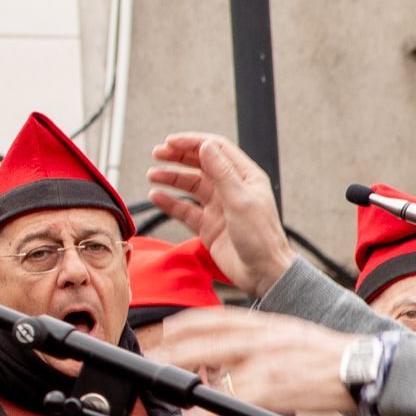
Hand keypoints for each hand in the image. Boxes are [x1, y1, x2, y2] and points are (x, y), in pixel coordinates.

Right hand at [146, 133, 296, 296]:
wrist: (263, 273)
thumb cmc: (261, 238)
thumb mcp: (240, 201)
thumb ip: (222, 173)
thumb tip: (206, 146)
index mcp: (246, 177)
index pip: (217, 150)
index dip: (193, 143)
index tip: (171, 142)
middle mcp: (231, 189)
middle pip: (201, 165)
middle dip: (179, 157)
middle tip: (157, 154)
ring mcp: (218, 207)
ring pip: (190, 186)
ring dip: (171, 178)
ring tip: (152, 174)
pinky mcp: (208, 225)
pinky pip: (184, 209)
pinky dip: (169, 202)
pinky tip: (156, 196)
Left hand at [157, 310, 360, 415]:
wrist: (371, 367)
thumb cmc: (332, 357)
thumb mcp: (294, 335)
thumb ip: (263, 340)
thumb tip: (237, 353)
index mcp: (269, 324)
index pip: (220, 317)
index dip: (190, 323)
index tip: (168, 329)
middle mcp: (265, 338)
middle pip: (209, 343)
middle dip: (176, 354)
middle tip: (154, 364)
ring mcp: (270, 362)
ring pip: (219, 373)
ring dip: (191, 389)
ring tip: (173, 401)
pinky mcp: (278, 388)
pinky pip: (237, 403)